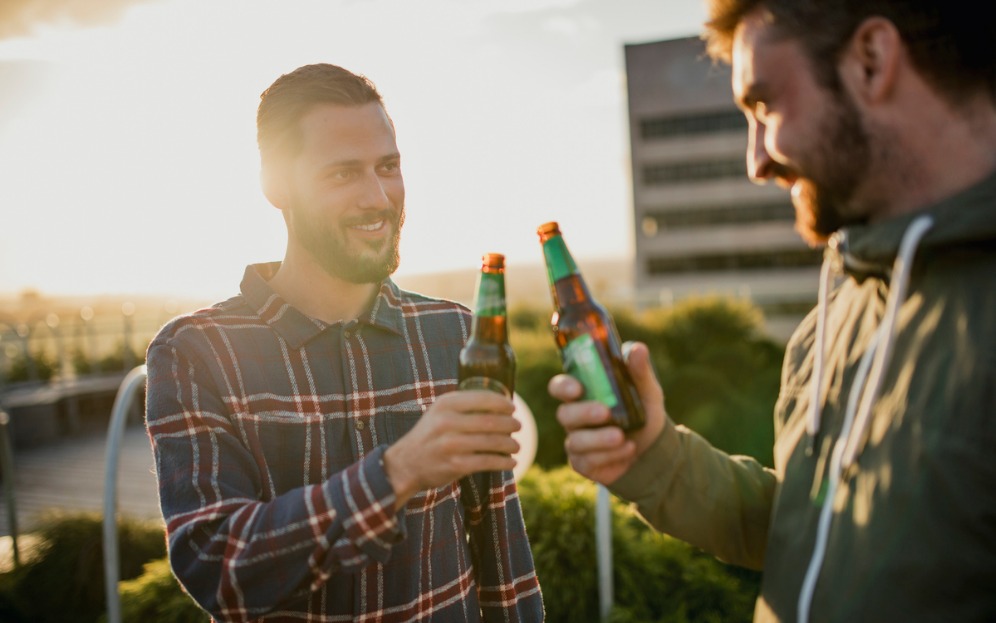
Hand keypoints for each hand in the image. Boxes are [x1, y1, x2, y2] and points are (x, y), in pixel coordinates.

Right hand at [383, 390, 519, 507]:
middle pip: (491, 421)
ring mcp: (451, 444)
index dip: (503, 403)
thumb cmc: (430, 434)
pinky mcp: (456, 465)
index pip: (483, 398)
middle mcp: (447, 422)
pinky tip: (511, 462)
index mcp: (446, 404)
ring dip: (511, 444)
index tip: (512, 408)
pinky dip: (504, 462)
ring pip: (493, 442)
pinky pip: (488, 461)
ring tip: (516, 445)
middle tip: (518, 427)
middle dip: (511, 424)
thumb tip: (501, 401)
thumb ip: (463, 405)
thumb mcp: (439, 412)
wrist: (405, 463)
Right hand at [548, 341, 665, 485]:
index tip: (577, 389)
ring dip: (599, 439)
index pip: (560, 387)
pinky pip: (587, 461)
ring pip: (576, 441)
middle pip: (564, 414)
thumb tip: (638, 348)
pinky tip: (628, 450)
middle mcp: (574, 417)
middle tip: (605, 412)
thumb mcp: (646, 390)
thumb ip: (639, 371)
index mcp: (583, 394)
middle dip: (583, 413)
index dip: (563, 387)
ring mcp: (577, 441)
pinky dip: (609, 455)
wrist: (654, 448)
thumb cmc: (643, 412)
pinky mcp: (583, 463)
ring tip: (622, 437)